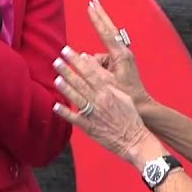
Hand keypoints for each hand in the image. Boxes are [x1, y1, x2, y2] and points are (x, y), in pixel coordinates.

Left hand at [52, 45, 153, 163]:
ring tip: (56, 78)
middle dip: (69, 70)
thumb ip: (109, 83)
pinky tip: (56, 106)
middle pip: (82, 82)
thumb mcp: (123, 96)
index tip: (69, 52)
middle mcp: (100, 100)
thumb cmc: (130, 117)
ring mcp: (94, 114)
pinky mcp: (90, 127)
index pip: (91, 72)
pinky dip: (65, 112)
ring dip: (66, 88)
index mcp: (109, 91)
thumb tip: (97, 71)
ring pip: (77, 98)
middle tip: (57, 60)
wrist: (134, 139)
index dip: (79, 61)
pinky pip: (75, 119)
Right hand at [86, 0, 151, 112]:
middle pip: (109, 30)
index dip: (97, 19)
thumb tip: (84, 55)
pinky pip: (103, 62)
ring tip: (106, 81)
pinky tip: (104, 82)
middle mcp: (123, 52)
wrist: (142, 106)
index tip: (90, 6)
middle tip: (93, 0)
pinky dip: (98, 68)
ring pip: (101, 54)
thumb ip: (95, 68)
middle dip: (100, 16)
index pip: (106, 32)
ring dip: (96, 64)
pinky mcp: (120, 63)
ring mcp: (122, 57)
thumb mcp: (107, 83)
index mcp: (121, 55)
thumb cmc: (126, 96)